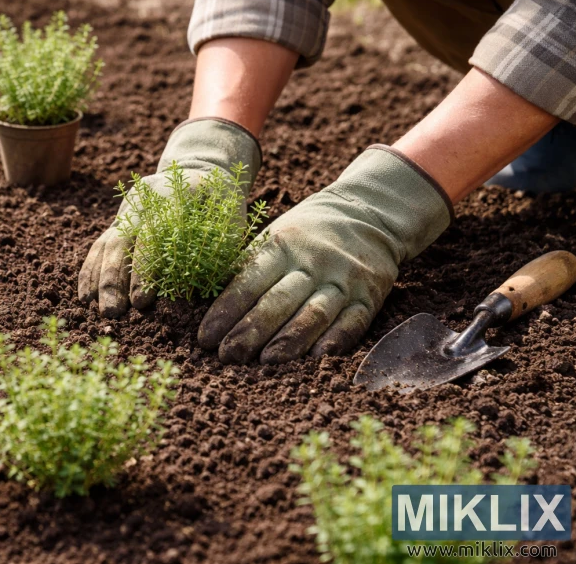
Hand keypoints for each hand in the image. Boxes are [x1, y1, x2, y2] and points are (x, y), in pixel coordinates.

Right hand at [78, 118, 260, 317]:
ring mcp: (127, 209)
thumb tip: (208, 282)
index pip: (152, 234)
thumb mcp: (232, 212)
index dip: (145, 268)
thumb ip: (223, 242)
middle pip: (121, 241)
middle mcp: (142, 200)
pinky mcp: (119, 221)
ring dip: (100, 280)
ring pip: (107, 244)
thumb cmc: (220, 198)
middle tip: (114, 313)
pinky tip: (86, 296)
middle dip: (115, 279)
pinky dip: (91, 271)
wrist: (198, 170)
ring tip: (98, 311)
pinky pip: (100, 246)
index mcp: (171, 195)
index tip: (142, 300)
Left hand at [198, 146, 453, 363]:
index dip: (226, 310)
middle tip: (228, 357)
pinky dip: (335, 340)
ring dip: (288, 341)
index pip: (249, 280)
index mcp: (281, 243)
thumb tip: (206, 302)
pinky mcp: (369, 295)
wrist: (369, 212)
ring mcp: (344, 278)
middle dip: (251, 331)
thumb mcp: (275, 235)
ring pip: (314, 313)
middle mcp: (313, 261)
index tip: (206, 338)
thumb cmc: (306, 232)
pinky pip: (353, 321)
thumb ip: (248, 266)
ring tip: (266, 363)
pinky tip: (316, 358)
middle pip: (278, 300)